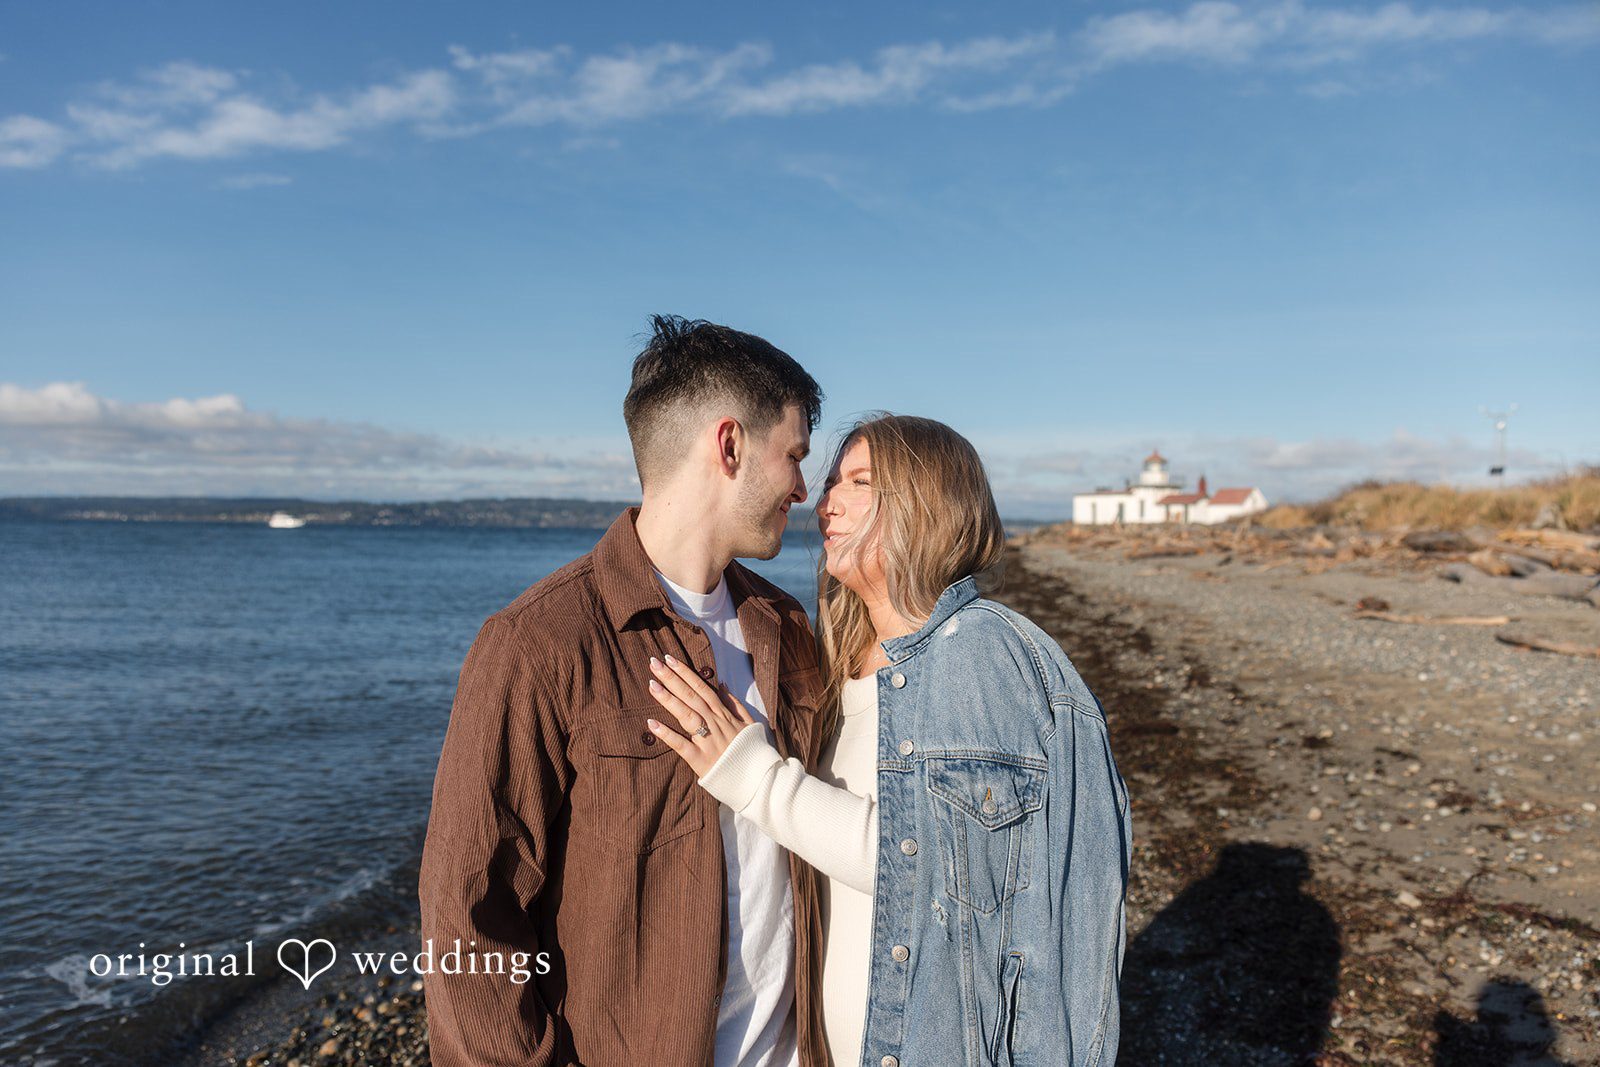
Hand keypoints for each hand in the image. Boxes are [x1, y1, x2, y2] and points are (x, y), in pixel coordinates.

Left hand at [645, 655, 755, 776]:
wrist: (759, 779)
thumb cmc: (752, 751)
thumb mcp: (749, 723)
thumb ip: (734, 704)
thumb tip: (722, 684)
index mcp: (724, 715)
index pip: (702, 688)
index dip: (685, 673)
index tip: (670, 659)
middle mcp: (715, 724)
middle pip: (691, 696)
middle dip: (672, 678)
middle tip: (654, 663)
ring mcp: (708, 741)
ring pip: (686, 715)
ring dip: (668, 699)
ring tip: (652, 685)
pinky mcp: (701, 760)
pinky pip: (681, 745)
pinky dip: (666, 734)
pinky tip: (651, 724)